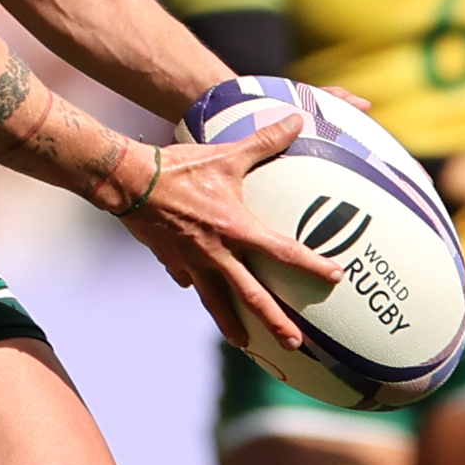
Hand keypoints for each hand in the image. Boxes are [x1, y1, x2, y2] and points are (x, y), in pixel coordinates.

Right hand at [117, 114, 343, 348]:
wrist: (129, 182)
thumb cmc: (179, 167)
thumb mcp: (226, 154)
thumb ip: (264, 141)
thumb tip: (296, 119)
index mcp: (236, 230)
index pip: (283, 253)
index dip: (312, 266)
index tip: (335, 278)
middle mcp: (217, 254)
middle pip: (252, 297)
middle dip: (275, 322)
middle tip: (296, 343)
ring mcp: (192, 263)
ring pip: (217, 302)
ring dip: (233, 325)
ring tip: (245, 345)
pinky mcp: (171, 262)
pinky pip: (187, 280)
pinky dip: (196, 287)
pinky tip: (197, 290)